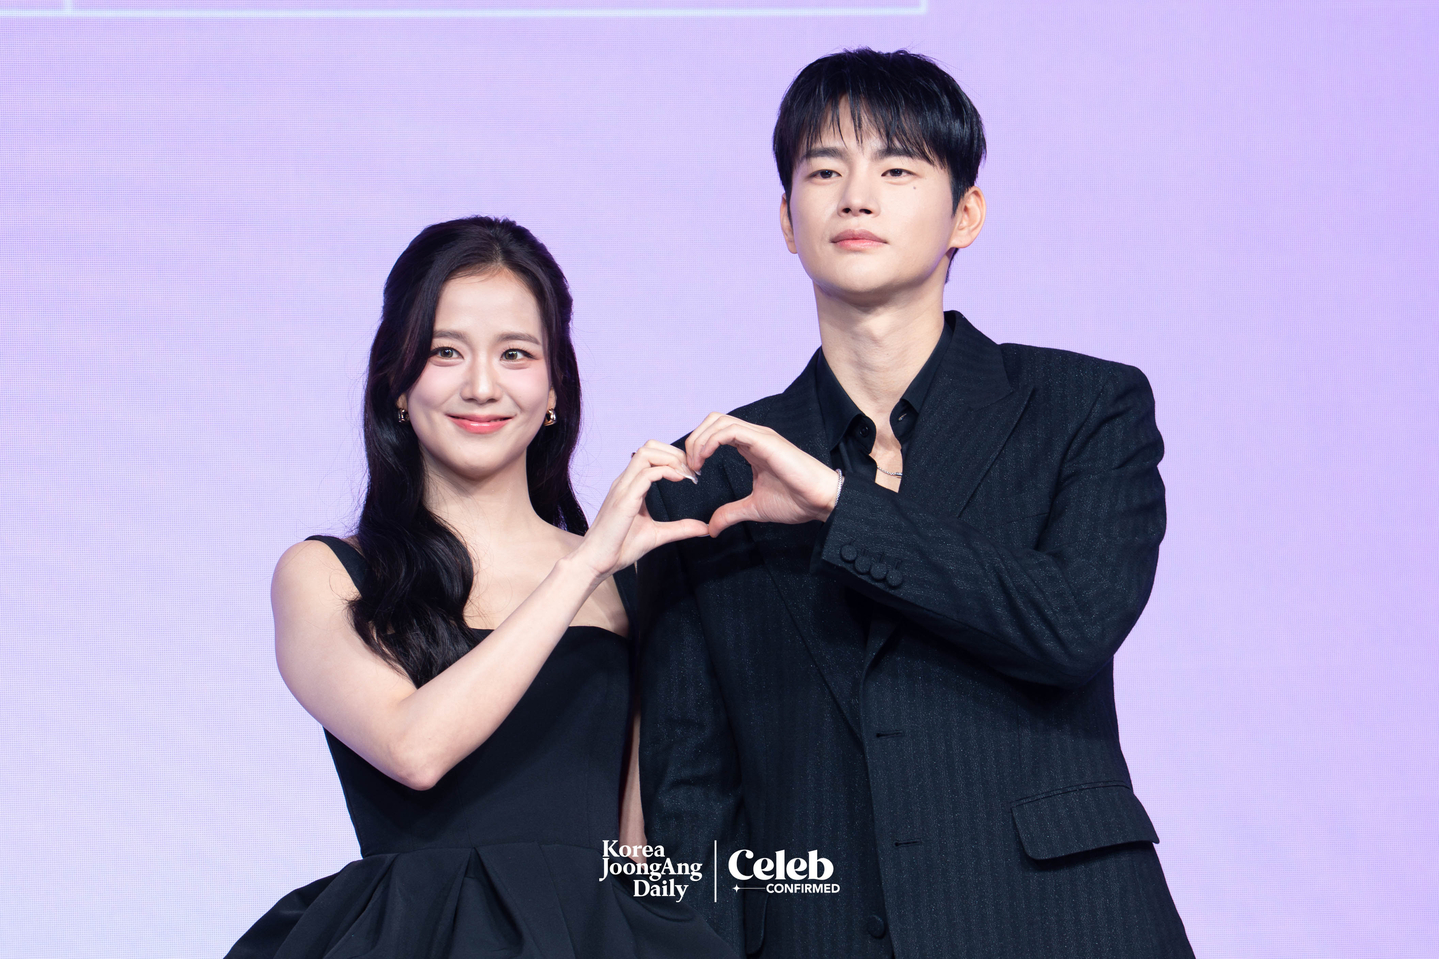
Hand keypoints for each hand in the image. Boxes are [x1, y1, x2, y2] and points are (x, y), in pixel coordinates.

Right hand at [569, 441, 709, 581]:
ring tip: (686, 475)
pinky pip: (645, 474)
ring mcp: (623, 489)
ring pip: (646, 453)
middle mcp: (625, 482)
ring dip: (671, 459)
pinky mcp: (624, 500)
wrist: (596, 562)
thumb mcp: (656, 535)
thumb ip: (679, 529)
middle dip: (675, 453)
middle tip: (691, 471)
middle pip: (649, 446)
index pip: (651, 455)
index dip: (674, 458)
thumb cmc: (619, 548)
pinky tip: (679, 480)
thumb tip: (704, 529)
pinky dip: (666, 471)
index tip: (691, 475)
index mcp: (630, 486)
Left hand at [684, 413, 839, 535]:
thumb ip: (731, 513)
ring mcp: (760, 436)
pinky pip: (730, 430)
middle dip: (694, 440)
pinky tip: (704, 459)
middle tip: (688, 466)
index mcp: (751, 448)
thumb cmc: (796, 501)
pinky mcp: (765, 440)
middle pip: (713, 421)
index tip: (691, 472)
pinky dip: (711, 441)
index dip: (698, 448)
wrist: (820, 501)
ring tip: (694, 464)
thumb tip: (712, 527)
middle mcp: (753, 437)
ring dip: (699, 440)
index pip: (716, 433)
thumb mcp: (754, 508)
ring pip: (719, 421)